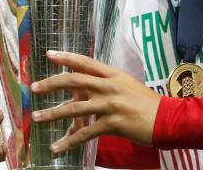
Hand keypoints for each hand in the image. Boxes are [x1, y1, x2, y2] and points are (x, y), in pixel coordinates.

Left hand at [31, 50, 161, 154]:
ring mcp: (110, 105)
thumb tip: (89, 87)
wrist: (168, 119)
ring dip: (52, 114)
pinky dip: (68, 141)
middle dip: (51, 83)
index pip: (85, 62)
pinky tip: (57, 148)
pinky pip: (85, 133)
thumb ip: (108, 84)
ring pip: (74, 109)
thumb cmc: (149, 103)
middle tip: (34, 87)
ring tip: (36, 118)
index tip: (49, 54)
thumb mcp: (128, 85)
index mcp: (113, 75)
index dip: (67, 57)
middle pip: (74, 81)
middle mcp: (109, 86)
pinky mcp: (112, 124)